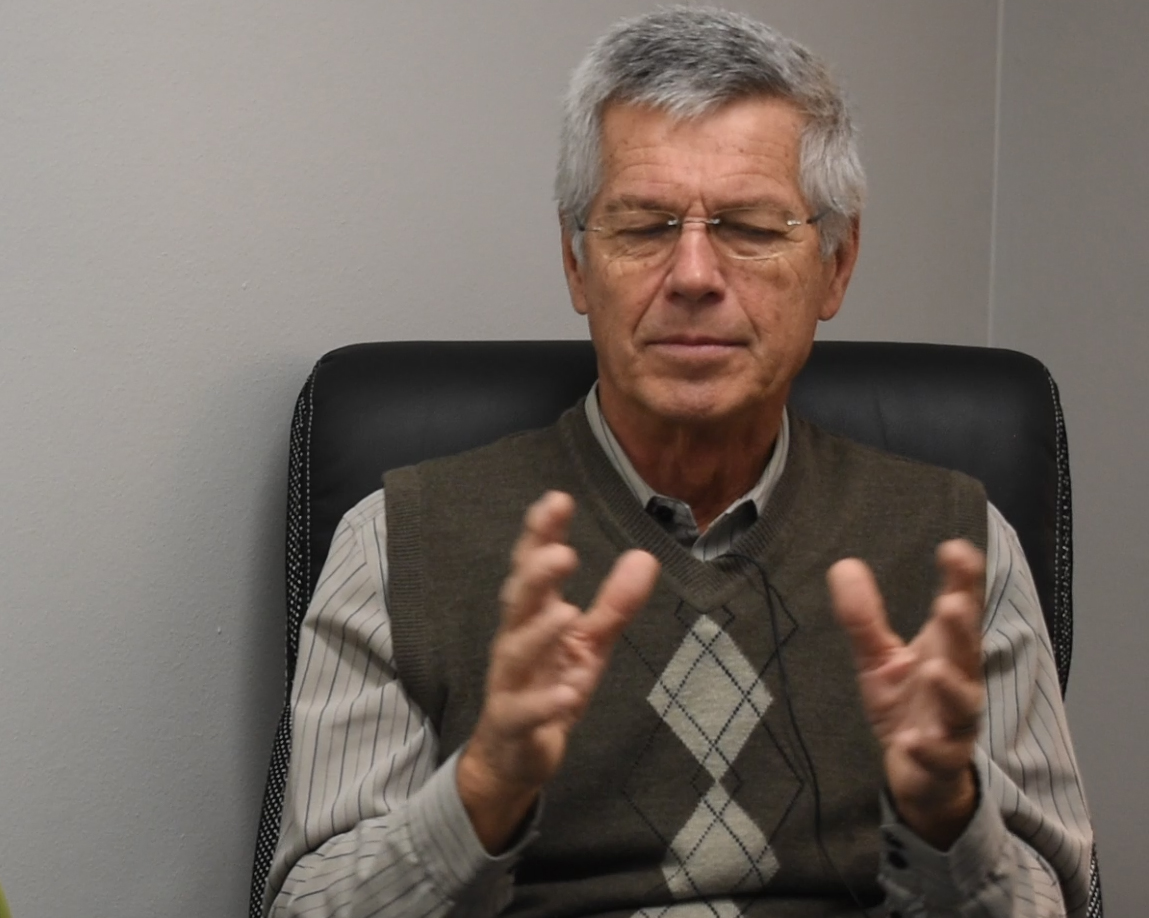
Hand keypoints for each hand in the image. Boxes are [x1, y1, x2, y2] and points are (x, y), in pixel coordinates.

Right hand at [457, 490, 659, 852]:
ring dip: (539, 633)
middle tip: (562, 553)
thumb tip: (645, 556)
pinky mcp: (514, 724)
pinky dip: (545, 703)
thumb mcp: (588, 644)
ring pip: (516, 653)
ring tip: (566, 613)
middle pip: (517, 602)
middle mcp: (515, 643)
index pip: (532, 568)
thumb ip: (615, 603)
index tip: (557, 500)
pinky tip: (568, 693)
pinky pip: (524, 712)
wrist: (512, 756)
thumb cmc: (548, 686)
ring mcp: (510, 684)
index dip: (541, 535)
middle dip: (535, 576)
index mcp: (533, 618)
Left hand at [826, 540, 985, 848]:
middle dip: (962, 630)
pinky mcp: (940, 764)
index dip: (963, 582)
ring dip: (951, 689)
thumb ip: (864, 618)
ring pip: (962, 708)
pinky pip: (938, 759)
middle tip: (951, 603)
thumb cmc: (908, 705)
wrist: (921, 775)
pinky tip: (912, 743)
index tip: (955, 549)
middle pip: (967, 655)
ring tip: (933, 670)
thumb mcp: (880, 659)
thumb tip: (843, 565)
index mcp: (946, 652)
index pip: (961, 611)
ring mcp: (953, 727)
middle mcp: (957, 684)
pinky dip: (927, 751)